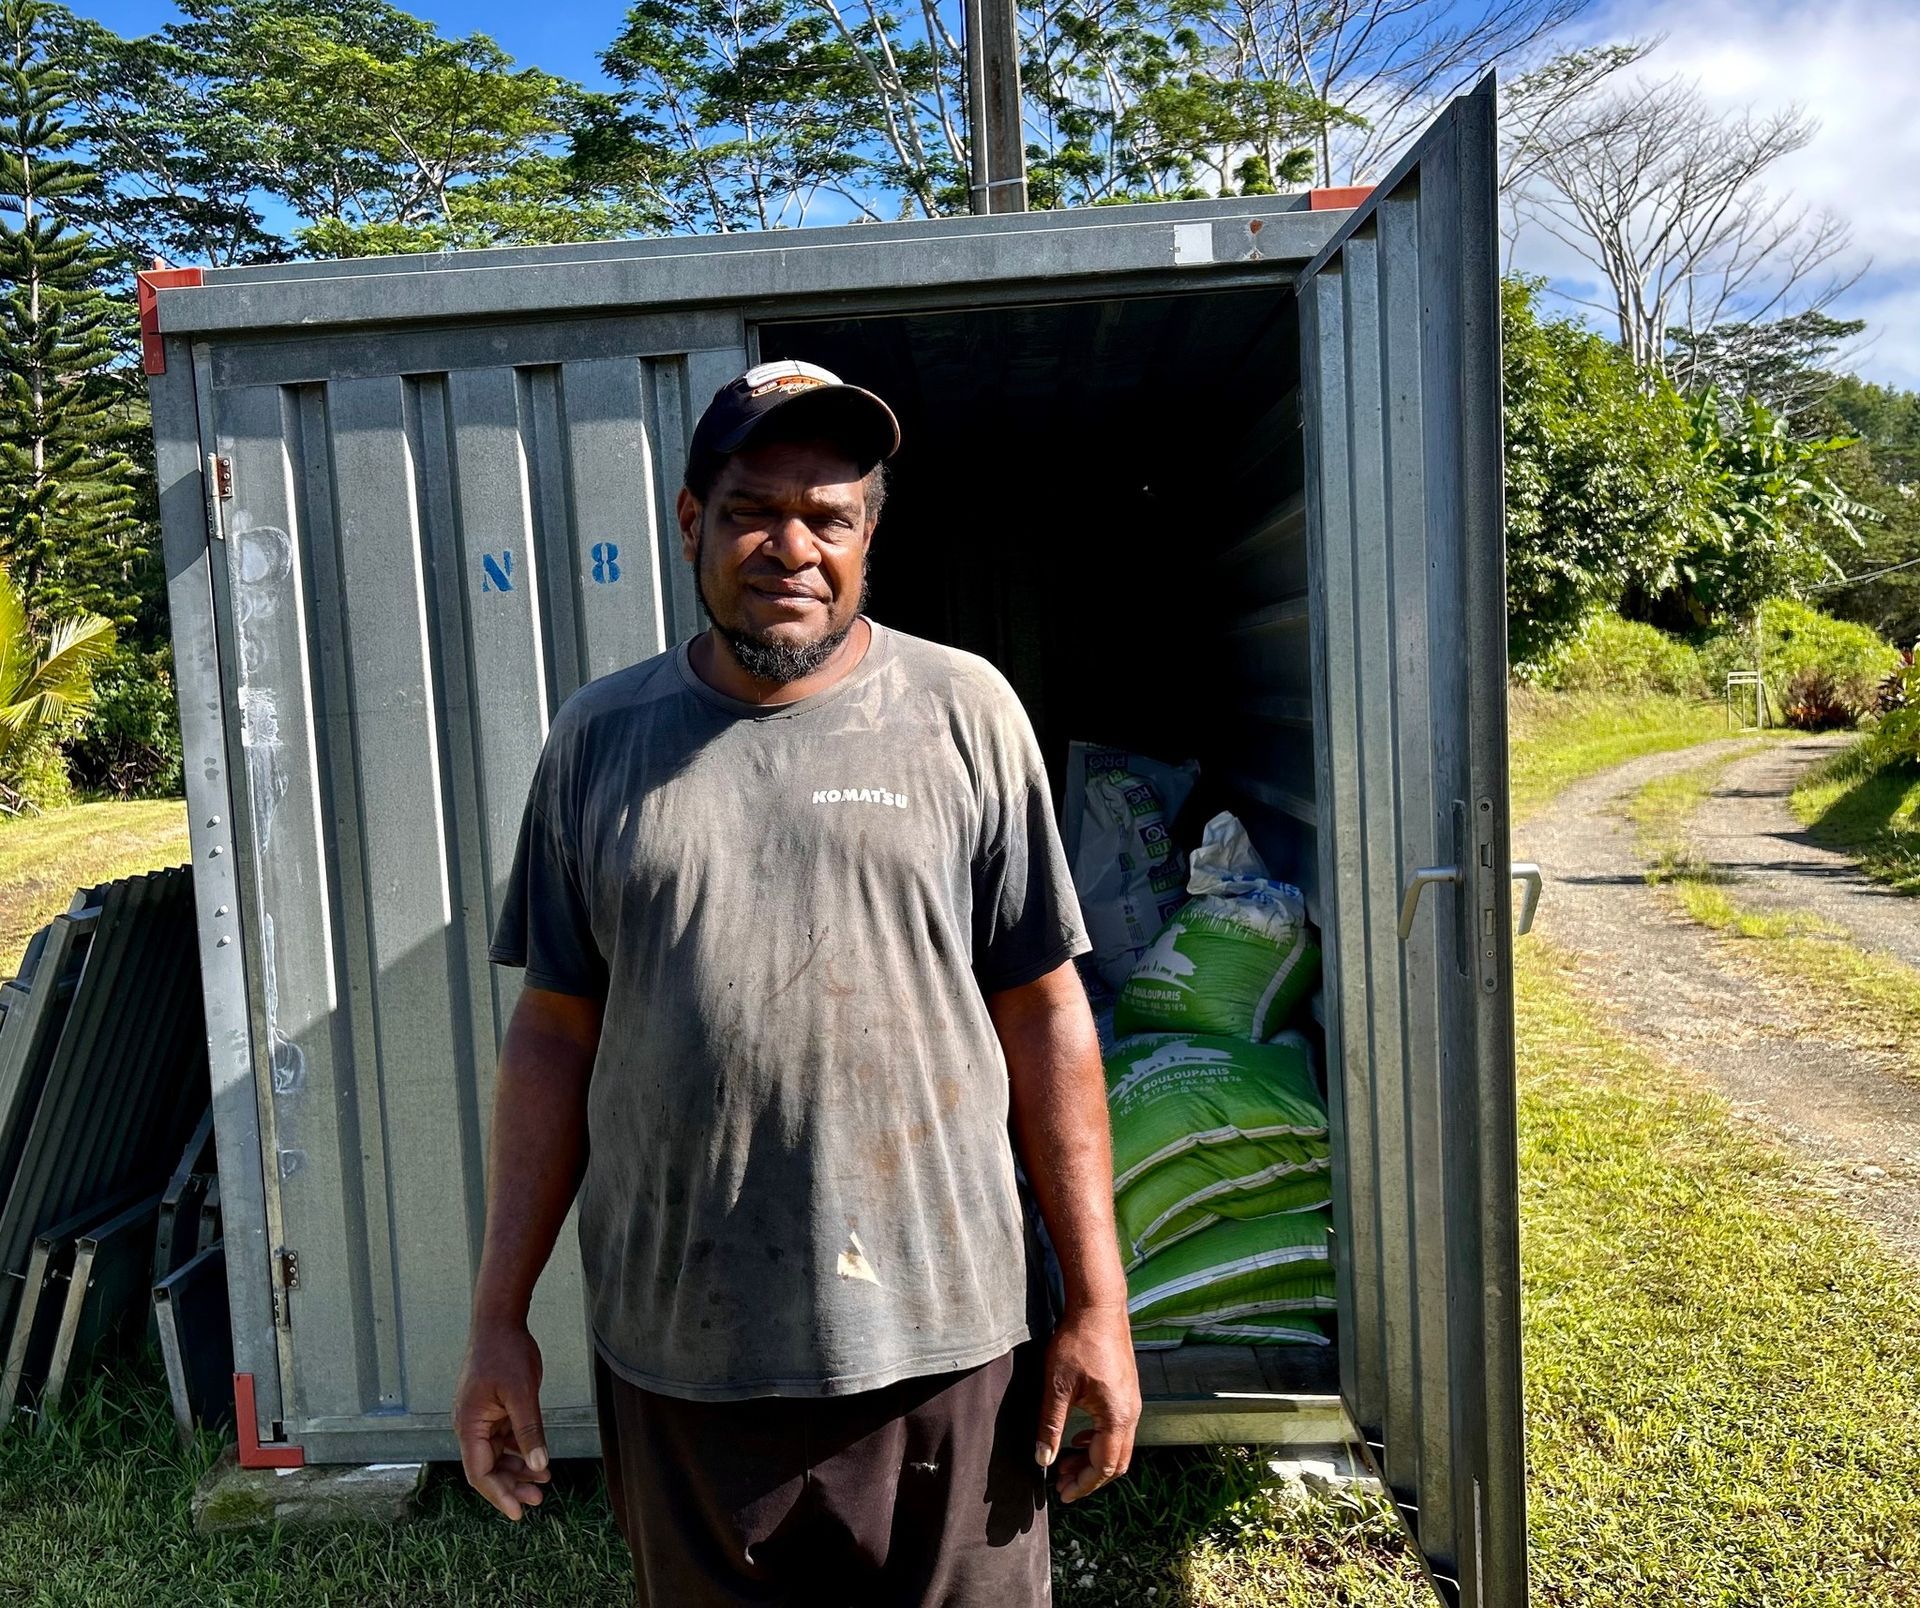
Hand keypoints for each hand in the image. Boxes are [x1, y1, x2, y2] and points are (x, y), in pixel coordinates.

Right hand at [454, 1319, 551, 1519]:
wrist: (499, 1323)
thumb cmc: (506, 1353)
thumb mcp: (522, 1392)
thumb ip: (530, 1430)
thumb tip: (539, 1466)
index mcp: (469, 1425)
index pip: (480, 1472)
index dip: (499, 1494)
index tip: (517, 1513)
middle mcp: (470, 1426)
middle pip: (488, 1468)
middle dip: (511, 1486)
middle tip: (538, 1500)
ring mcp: (481, 1419)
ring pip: (497, 1456)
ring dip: (518, 1470)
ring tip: (543, 1484)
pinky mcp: (492, 1411)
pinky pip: (504, 1440)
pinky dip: (520, 1451)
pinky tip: (539, 1461)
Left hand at [1035, 1302, 1140, 1502]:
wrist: (1098, 1307)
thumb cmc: (1077, 1343)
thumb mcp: (1057, 1387)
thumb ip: (1051, 1426)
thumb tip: (1043, 1461)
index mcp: (1117, 1416)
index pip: (1104, 1466)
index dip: (1083, 1484)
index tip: (1062, 1495)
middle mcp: (1131, 1413)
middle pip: (1117, 1462)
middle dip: (1089, 1478)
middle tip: (1061, 1485)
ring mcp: (1132, 1402)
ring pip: (1118, 1447)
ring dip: (1093, 1460)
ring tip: (1065, 1465)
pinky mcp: (1127, 1392)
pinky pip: (1118, 1430)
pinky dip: (1099, 1442)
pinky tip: (1077, 1438)